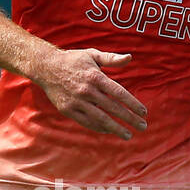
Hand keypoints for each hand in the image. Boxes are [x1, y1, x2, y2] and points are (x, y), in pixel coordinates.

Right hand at [33, 48, 147, 138]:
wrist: (46, 67)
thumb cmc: (73, 60)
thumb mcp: (92, 54)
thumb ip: (111, 58)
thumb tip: (130, 58)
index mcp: (95, 76)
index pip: (119, 93)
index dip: (133, 104)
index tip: (144, 112)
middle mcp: (87, 90)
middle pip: (113, 108)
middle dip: (130, 119)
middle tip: (142, 126)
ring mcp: (76, 102)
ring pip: (101, 119)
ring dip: (116, 128)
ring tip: (128, 134)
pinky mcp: (68, 110)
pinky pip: (87, 122)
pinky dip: (99, 128)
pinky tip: (109, 131)